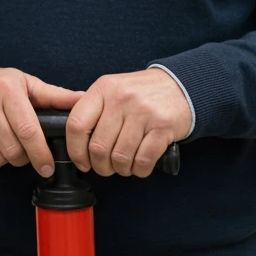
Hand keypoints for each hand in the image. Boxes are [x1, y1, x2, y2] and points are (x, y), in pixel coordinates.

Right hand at [0, 64, 83, 177]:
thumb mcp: (24, 83)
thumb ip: (54, 95)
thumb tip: (83, 99)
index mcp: (6, 89)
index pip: (29, 131)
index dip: (41, 154)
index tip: (47, 166)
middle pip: (12, 150)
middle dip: (23, 157)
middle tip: (23, 150)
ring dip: (5, 160)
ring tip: (6, 146)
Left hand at [65, 69, 191, 178]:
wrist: (180, 85)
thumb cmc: (141, 93)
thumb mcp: (113, 90)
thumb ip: (94, 109)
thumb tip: (75, 141)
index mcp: (103, 89)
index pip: (76, 124)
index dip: (75, 150)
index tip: (81, 162)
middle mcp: (121, 99)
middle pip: (98, 147)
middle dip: (100, 166)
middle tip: (106, 168)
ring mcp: (143, 112)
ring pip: (120, 157)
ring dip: (121, 169)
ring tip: (124, 165)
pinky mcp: (163, 127)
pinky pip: (143, 160)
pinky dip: (139, 170)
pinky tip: (140, 165)